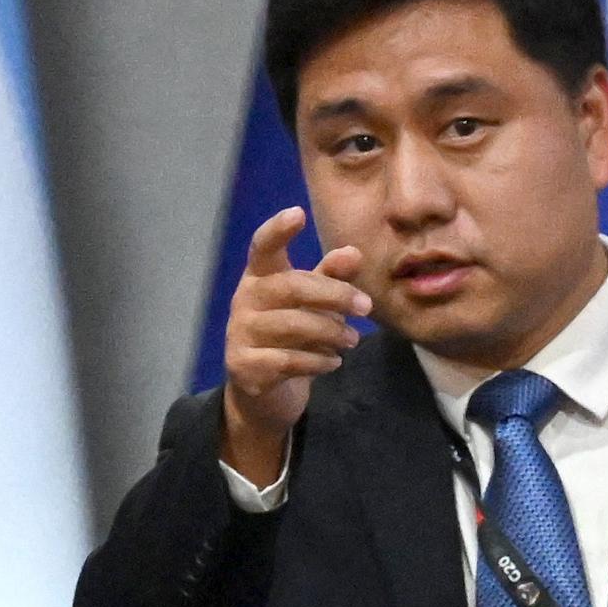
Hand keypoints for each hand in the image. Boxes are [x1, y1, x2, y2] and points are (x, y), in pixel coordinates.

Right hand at [220, 207, 368, 487]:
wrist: (262, 393)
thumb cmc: (292, 337)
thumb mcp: (314, 304)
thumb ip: (331, 278)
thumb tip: (354, 252)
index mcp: (259, 277)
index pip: (263, 247)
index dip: (278, 230)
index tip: (298, 213)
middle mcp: (244, 300)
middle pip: (290, 286)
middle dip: (335, 294)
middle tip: (367, 306)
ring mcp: (240, 333)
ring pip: (292, 325)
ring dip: (331, 331)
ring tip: (353, 339)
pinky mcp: (244, 366)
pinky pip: (288, 360)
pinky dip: (319, 361)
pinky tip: (334, 362)